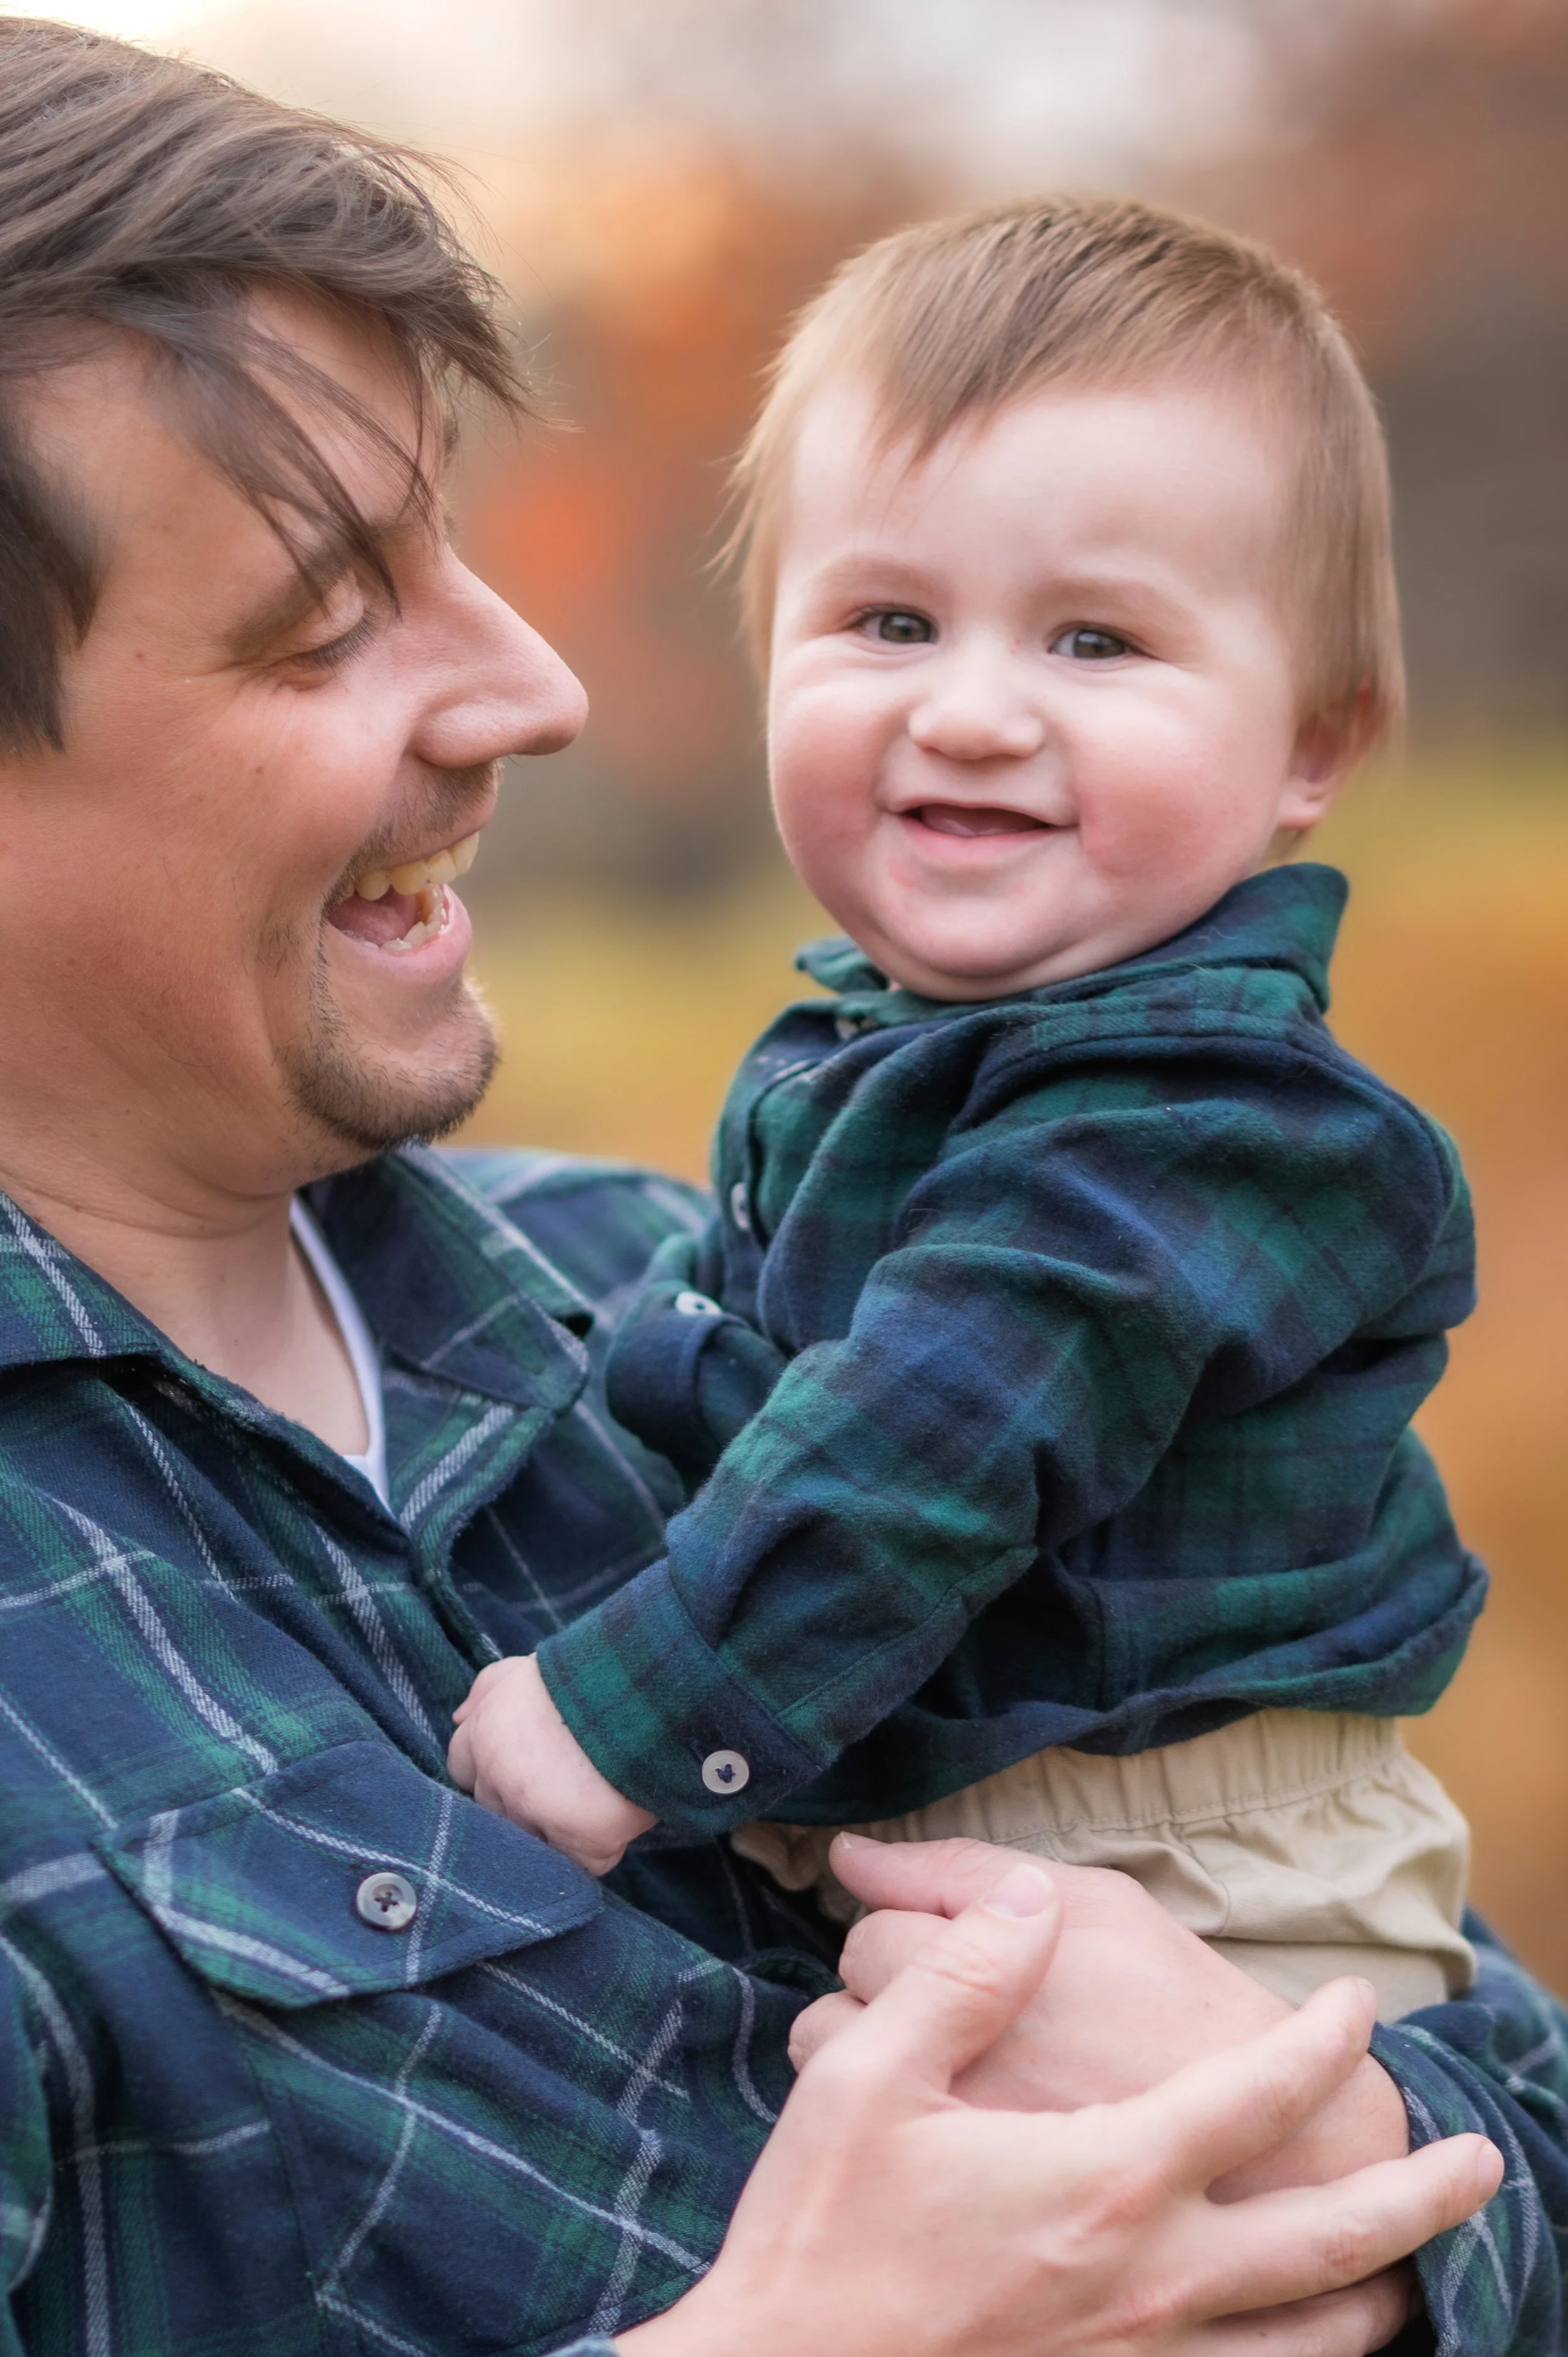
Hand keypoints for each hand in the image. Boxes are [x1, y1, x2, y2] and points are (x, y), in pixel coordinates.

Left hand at [448, 1653, 655, 1874]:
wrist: (643, 1691)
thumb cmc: (588, 1671)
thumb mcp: (528, 1668)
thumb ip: (488, 1688)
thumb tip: (460, 1716)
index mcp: (484, 1733)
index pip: (462, 1769)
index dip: (490, 1770)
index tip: (518, 1767)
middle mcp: (499, 1777)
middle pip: (495, 1810)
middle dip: (521, 1804)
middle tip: (560, 1786)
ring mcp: (534, 1813)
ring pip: (532, 1841)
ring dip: (555, 1830)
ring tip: (589, 1803)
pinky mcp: (578, 1842)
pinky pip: (579, 1863)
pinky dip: (594, 1850)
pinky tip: (611, 1823)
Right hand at [618, 1859, 1499, 2356]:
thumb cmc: (823, 2234)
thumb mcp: (868, 2079)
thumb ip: (963, 1974)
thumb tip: (1028, 1895)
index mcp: (1101, 2183)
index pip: (1251, 2100)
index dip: (1316, 2045)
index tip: (1355, 2005)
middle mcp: (1146, 2281)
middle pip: (1326, 2245)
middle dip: (1415, 2199)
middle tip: (1481, 2162)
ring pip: (1301, 2342)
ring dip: (1370, 2299)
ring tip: (1410, 2274)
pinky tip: (1294, 2351)